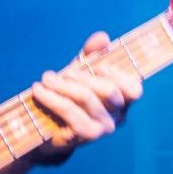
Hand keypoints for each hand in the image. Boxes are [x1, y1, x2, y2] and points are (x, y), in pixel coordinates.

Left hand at [30, 31, 142, 161]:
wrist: (46, 127)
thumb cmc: (69, 96)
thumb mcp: (81, 72)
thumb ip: (92, 54)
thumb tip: (103, 37)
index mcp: (123, 101)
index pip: (133, 89)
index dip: (116, 74)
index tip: (95, 66)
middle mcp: (118, 117)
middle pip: (108, 90)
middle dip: (82, 76)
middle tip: (62, 73)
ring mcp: (103, 128)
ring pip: (86, 98)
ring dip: (61, 84)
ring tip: (45, 78)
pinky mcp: (84, 136)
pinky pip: (69, 111)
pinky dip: (51, 98)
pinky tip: (39, 91)